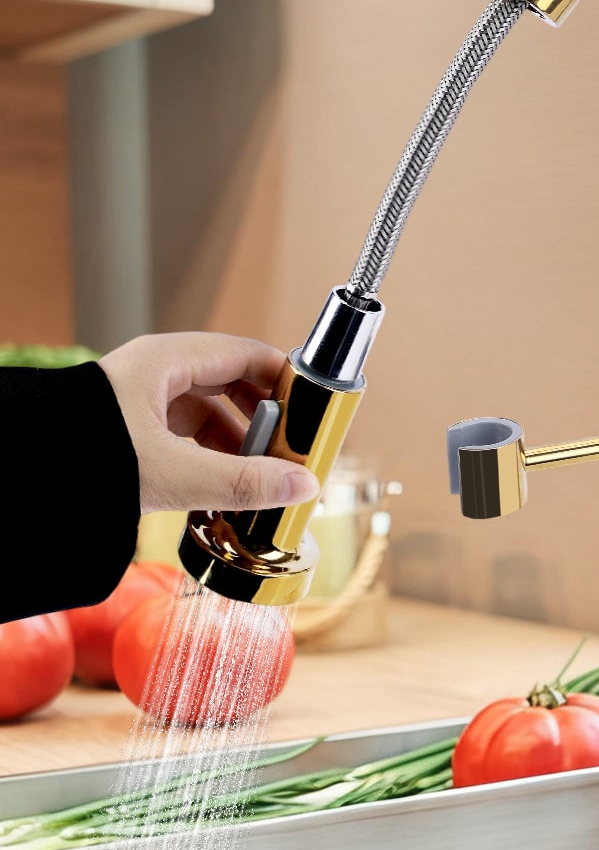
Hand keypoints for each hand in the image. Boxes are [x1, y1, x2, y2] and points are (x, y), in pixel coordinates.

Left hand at [99, 333, 321, 514]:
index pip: (248, 355)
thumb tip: (303, 486)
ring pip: (213, 419)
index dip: (287, 381)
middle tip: (295, 457)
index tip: (317, 413)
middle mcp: (158, 376)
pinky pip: (190, 442)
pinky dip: (214, 464)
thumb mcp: (171, 473)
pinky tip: (227, 494)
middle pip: (235, 389)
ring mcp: (144, 405)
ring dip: (243, 451)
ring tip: (263, 485)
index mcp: (168, 362)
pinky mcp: (134, 435)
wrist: (17, 479)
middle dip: (269, 425)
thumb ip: (242, 483)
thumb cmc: (79, 458)